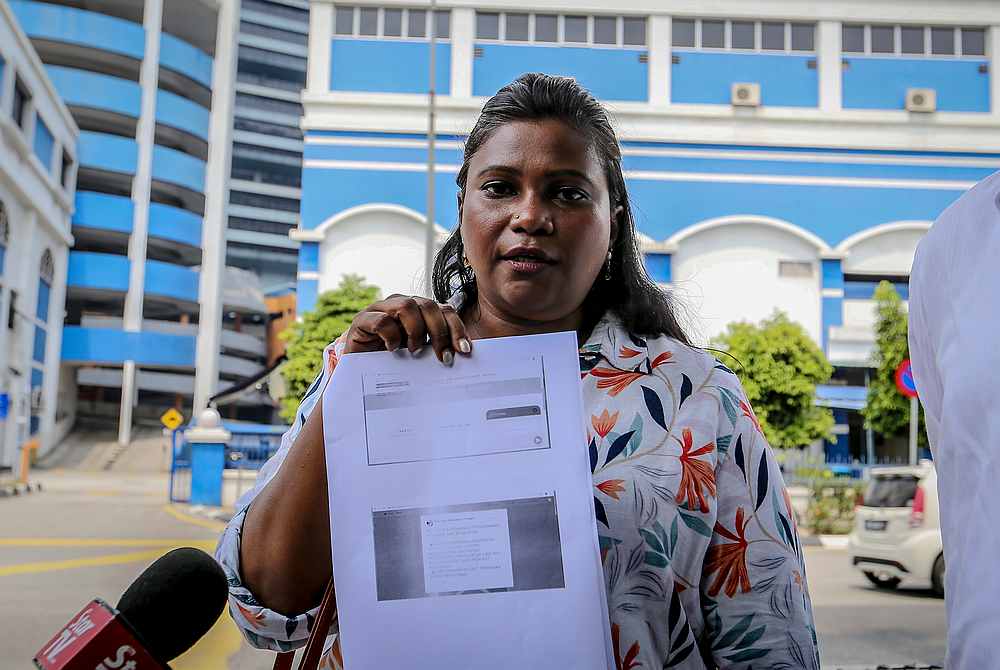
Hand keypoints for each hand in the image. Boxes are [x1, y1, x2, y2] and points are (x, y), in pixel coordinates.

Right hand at [342, 295, 471, 364]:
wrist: (359, 377)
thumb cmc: (393, 365)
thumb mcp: (421, 356)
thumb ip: (438, 349)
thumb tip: (466, 354)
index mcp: (419, 312)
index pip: (444, 309)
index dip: (456, 328)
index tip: (464, 350)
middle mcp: (401, 305)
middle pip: (428, 305)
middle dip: (440, 331)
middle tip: (442, 357)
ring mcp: (380, 310)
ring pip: (406, 305)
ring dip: (416, 330)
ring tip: (415, 351)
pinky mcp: (362, 321)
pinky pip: (380, 319)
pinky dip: (391, 335)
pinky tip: (393, 350)